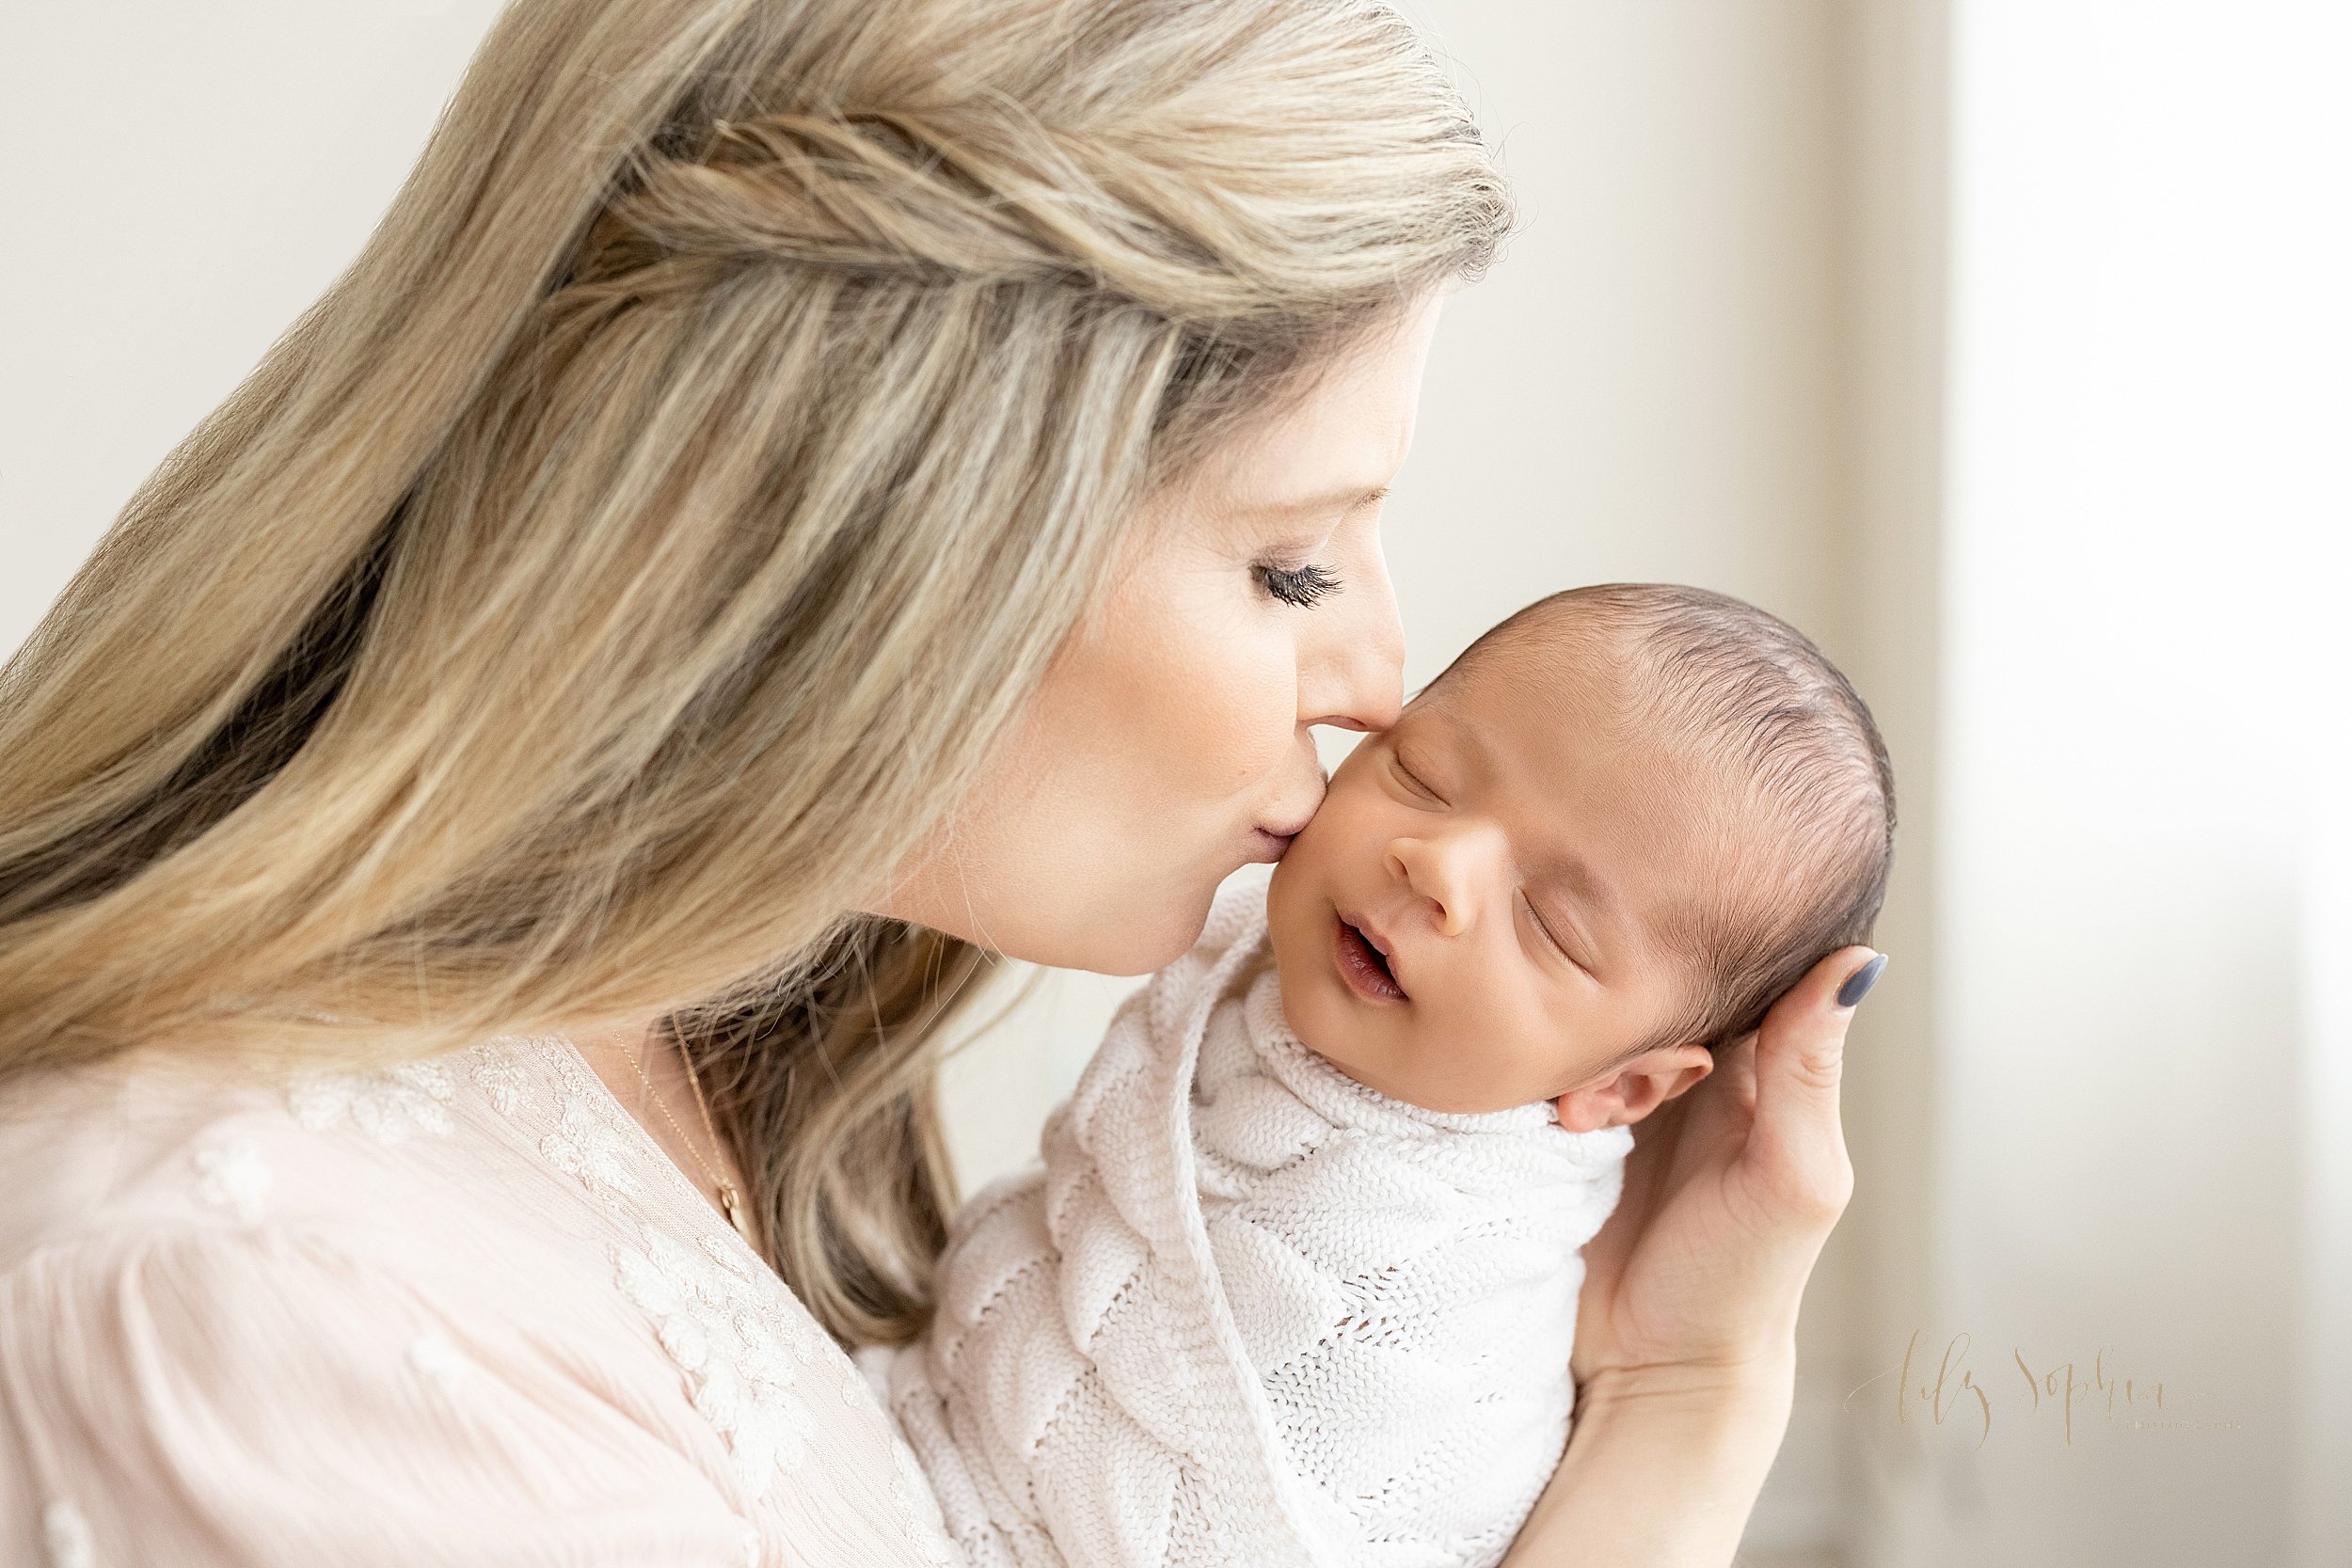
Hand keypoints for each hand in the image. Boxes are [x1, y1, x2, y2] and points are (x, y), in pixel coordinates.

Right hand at [1567, 947, 1881, 1399]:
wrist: (1650, 1368)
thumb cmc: (1743, 1282)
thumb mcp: (1793, 1176)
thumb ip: (1810, 1069)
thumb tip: (1860, 959)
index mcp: (1763, 1068)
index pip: (1735, 971)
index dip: (1700, 971)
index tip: (1678, 1005)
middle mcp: (1696, 1069)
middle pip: (1654, 991)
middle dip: (1633, 1024)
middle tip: (1631, 1086)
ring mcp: (1629, 1095)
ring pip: (1599, 1024)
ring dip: (1590, 1061)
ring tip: (1590, 1118)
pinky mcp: (1569, 1123)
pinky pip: (1551, 1066)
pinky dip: (1553, 1084)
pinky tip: (1565, 1124)